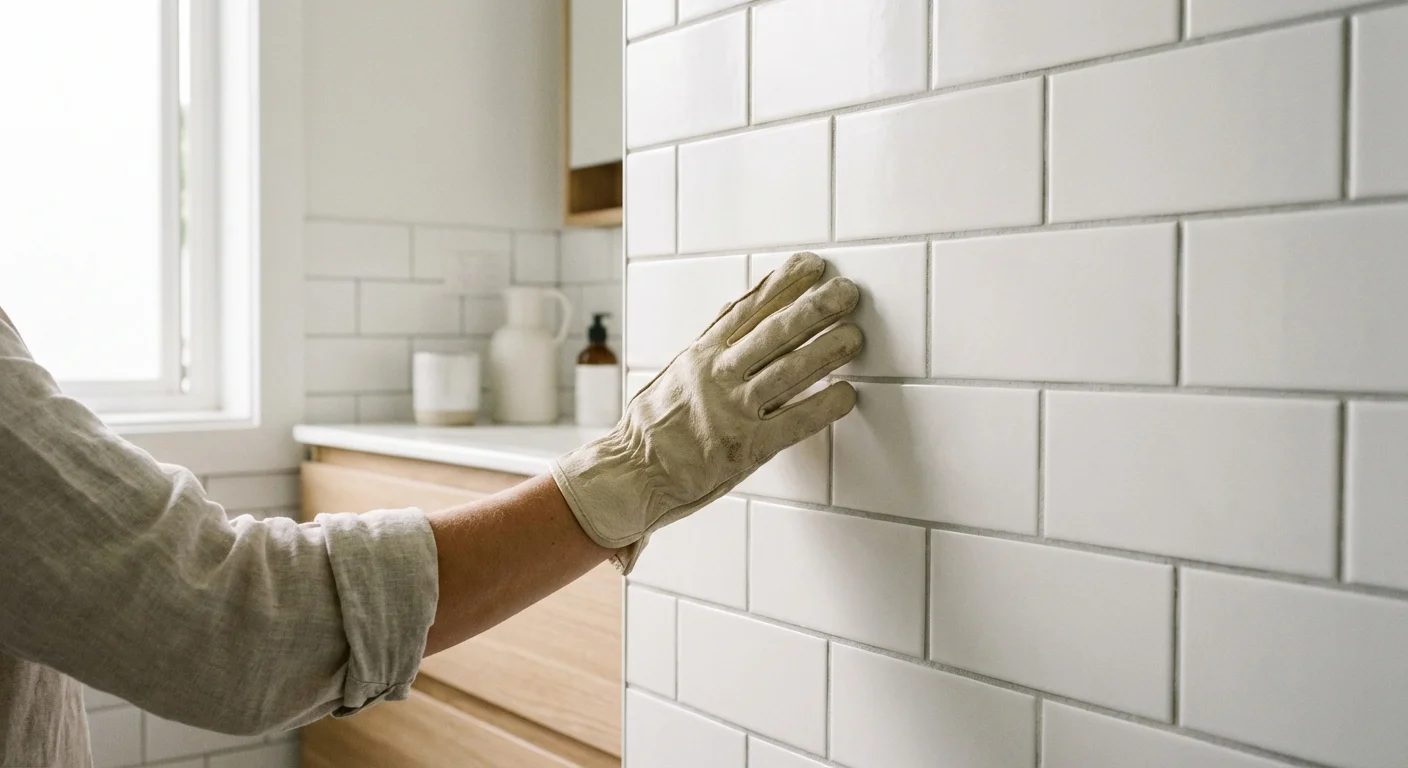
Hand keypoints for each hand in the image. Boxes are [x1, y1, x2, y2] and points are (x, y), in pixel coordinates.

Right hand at [551, 252, 862, 571]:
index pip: (747, 309)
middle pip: (774, 333)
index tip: (813, 266)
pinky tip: (847, 395)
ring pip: (788, 371)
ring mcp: (731, 411)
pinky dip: (823, 407)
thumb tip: (738, 305)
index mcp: (699, 355)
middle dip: (815, 309)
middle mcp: (716, 376)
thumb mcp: (674, 373)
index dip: (784, 284)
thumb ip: (710, 342)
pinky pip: (793, 423)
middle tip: (847, 293)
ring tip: (855, 336)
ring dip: (826, 351)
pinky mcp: (745, 448)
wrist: (631, 476)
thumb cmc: (652, 428)